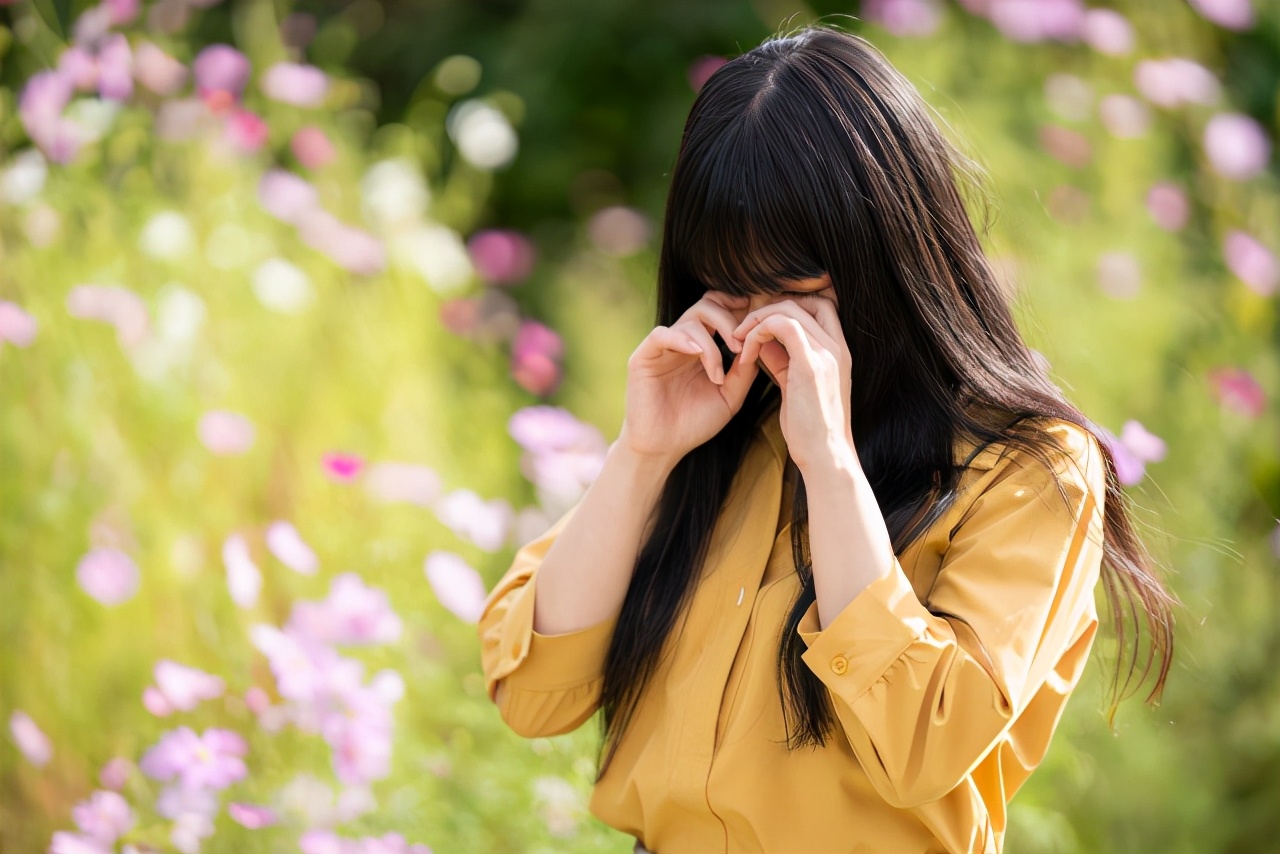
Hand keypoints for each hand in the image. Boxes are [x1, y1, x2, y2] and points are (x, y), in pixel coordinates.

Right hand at [619, 291, 760, 465]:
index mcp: (703, 345)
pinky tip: (697, 355)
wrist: (663, 448)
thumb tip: (759, 343)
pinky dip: (683, 340)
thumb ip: (743, 371)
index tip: (756, 329)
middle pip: (708, 304)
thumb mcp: (729, 396)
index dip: (740, 311)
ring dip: (711, 344)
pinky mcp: (644, 357)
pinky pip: (662, 334)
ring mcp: (663, 347)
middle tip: (741, 345)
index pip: (721, 310)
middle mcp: (683, 340)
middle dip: (729, 320)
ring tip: (718, 373)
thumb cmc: (695, 423)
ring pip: (691, 319)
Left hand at [733, 296, 857, 475]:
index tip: (760, 326)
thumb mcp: (795, 387)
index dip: (789, 307)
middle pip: (805, 300)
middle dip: (769, 308)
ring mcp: (827, 353)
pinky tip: (745, 354)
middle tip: (744, 329)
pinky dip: (757, 332)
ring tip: (738, 341)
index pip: (820, 305)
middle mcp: (837, 346)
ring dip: (757, 320)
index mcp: (838, 351)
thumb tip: (761, 342)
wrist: (826, 456)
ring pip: (789, 308)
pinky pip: (781, 325)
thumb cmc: (810, 429)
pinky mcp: (812, 364)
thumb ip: (782, 360)